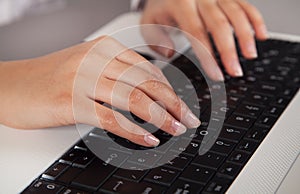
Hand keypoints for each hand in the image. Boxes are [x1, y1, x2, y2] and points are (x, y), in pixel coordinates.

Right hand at [0, 36, 199, 146]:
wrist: (10, 85)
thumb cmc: (50, 78)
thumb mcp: (88, 67)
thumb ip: (116, 75)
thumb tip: (149, 95)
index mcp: (104, 48)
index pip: (148, 69)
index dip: (169, 89)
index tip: (181, 105)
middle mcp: (96, 60)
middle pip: (147, 83)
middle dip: (173, 103)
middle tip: (188, 119)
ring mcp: (83, 79)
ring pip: (134, 98)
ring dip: (161, 117)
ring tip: (176, 129)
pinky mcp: (71, 102)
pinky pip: (112, 117)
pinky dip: (134, 130)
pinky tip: (148, 138)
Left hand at [141, 0, 267, 79]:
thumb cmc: (161, 8)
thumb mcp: (148, 22)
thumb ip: (155, 39)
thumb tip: (170, 53)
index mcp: (179, 3)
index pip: (196, 33)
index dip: (208, 56)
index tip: (216, 74)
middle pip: (219, 24)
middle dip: (229, 50)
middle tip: (235, 71)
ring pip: (236, 13)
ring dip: (246, 36)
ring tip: (250, 55)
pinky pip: (245, 5)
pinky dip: (255, 20)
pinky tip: (261, 35)